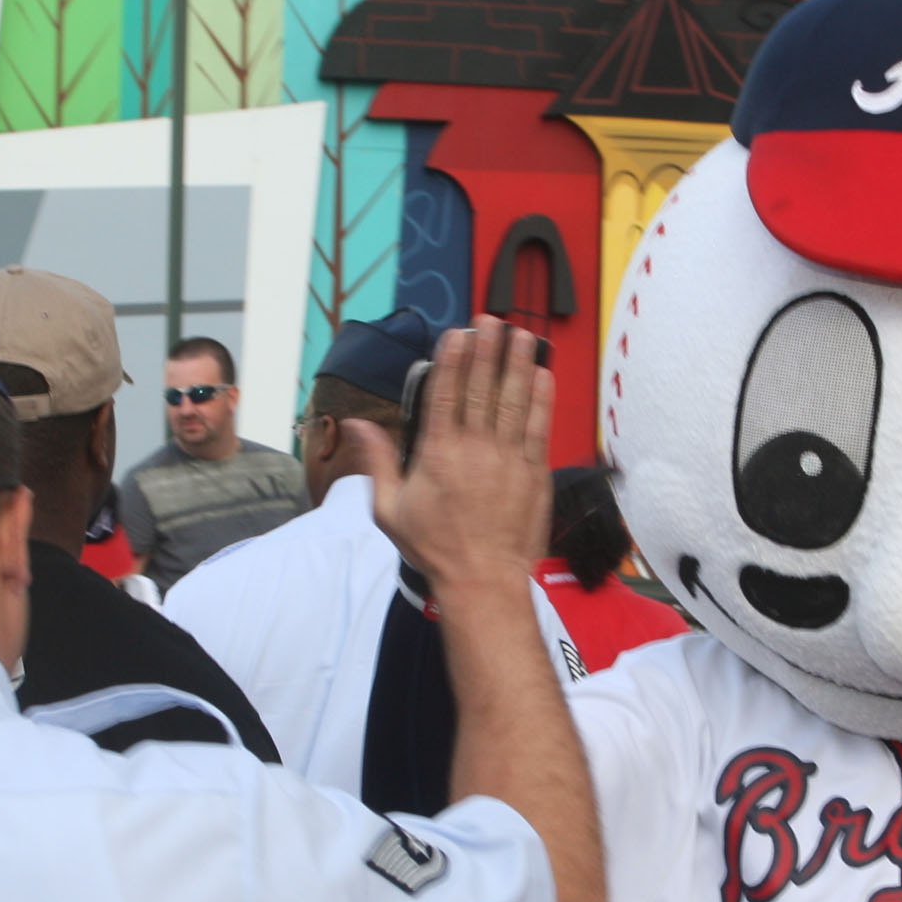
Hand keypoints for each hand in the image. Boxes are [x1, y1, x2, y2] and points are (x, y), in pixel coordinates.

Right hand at [361, 316, 554, 594]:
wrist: (482, 580)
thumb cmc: (434, 549)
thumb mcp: (389, 509)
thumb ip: (378, 462)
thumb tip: (358, 425)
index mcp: (437, 454)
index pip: (445, 394)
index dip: (452, 360)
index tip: (457, 334)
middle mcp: (474, 450)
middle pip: (481, 389)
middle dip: (487, 350)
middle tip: (491, 321)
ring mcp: (507, 460)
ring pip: (514, 401)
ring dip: (517, 364)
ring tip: (520, 334)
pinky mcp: (533, 474)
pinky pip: (539, 427)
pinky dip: (542, 399)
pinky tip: (543, 374)